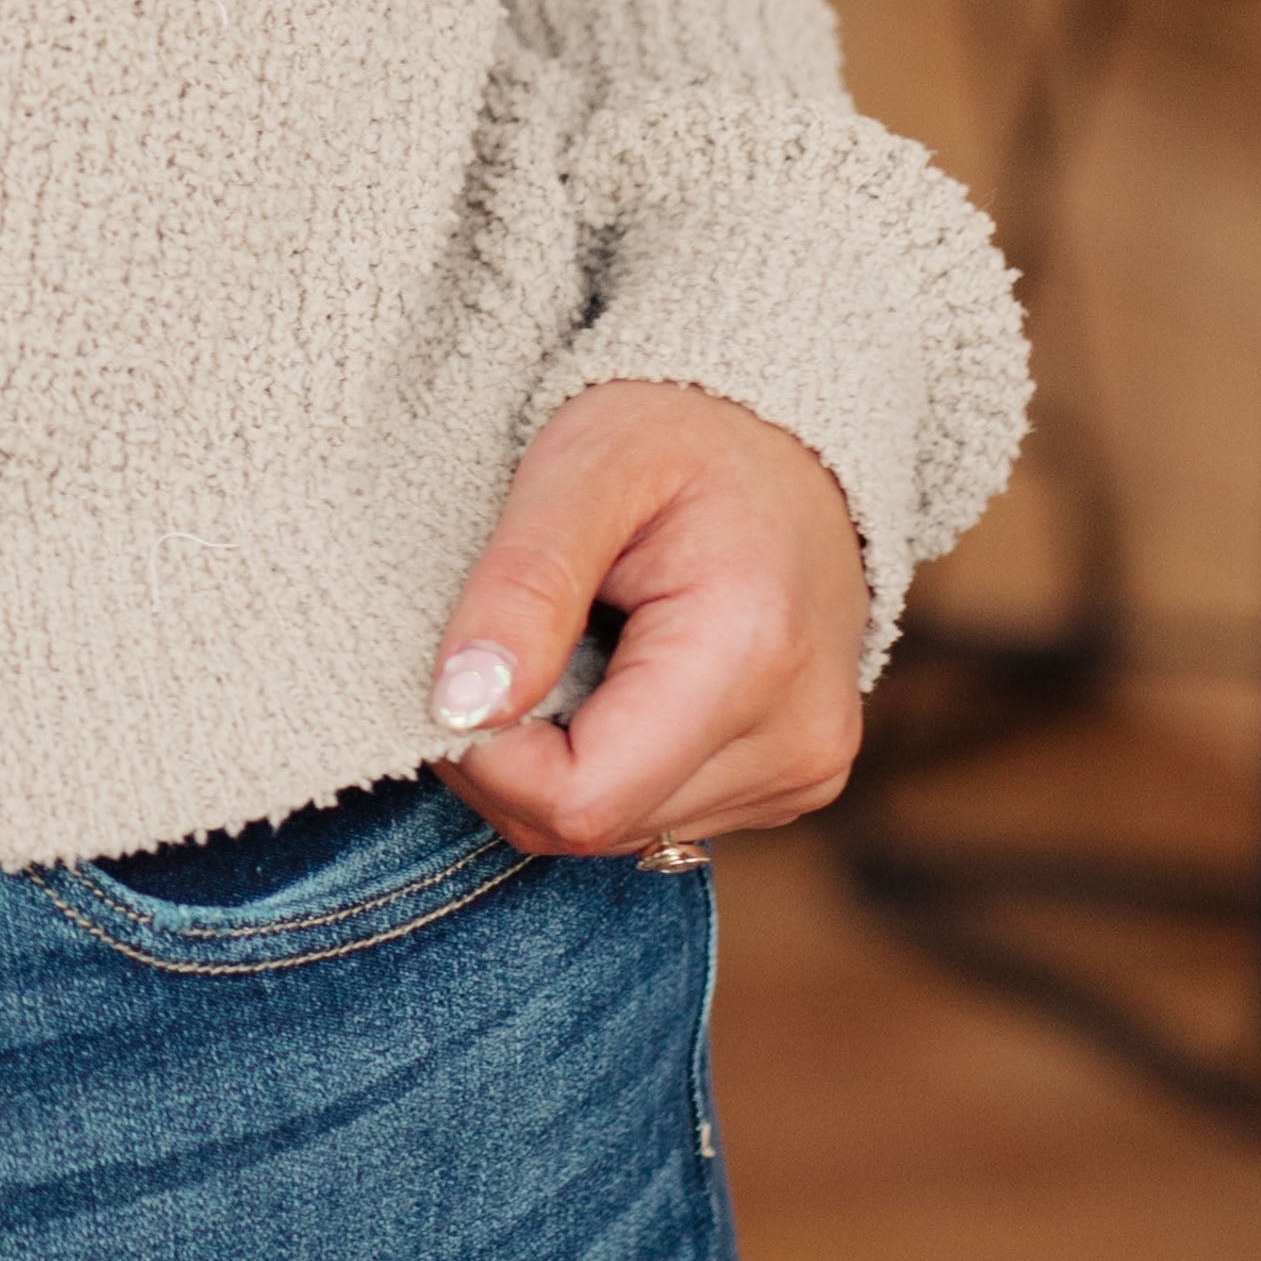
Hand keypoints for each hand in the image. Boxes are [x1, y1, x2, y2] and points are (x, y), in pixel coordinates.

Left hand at [425, 377, 867, 859]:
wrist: (785, 437)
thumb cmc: (678, 431)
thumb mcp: (583, 467)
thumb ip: (522, 586)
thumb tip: (457, 708)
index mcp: (751, 658)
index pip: (580, 799)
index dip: (488, 756)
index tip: (459, 667)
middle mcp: (797, 741)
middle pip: (595, 825)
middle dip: (513, 755)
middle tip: (498, 644)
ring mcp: (803, 771)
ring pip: (618, 830)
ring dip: (559, 755)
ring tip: (571, 640)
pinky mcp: (793, 779)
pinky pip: (658, 812)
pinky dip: (607, 754)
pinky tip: (615, 669)